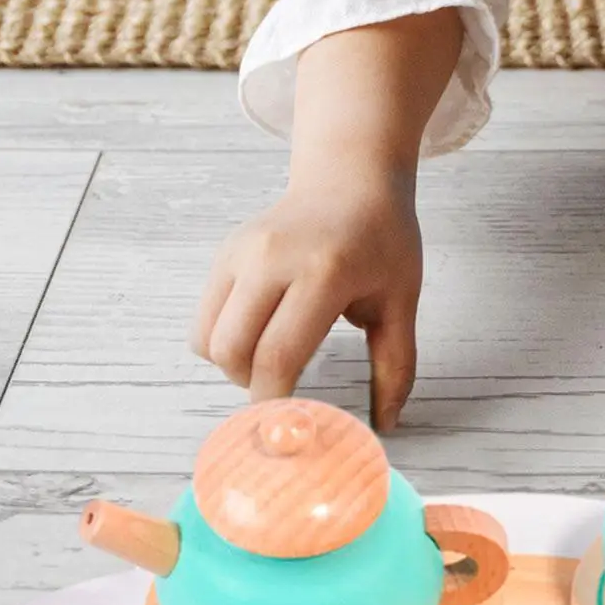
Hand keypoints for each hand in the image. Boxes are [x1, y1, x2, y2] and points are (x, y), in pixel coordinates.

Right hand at [193, 168, 422, 430]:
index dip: (276, 401)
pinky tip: (258, 336)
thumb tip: (387, 424)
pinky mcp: (224, 254)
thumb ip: (396, 365)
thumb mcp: (401, 302)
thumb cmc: (382, 241)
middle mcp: (271, 259)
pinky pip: (203, 319)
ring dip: (233, 367)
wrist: (351, 179)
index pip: (278, 354)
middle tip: (284, 393)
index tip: (290, 425)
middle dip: (252, 388)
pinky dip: (222, 343)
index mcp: (322, 272)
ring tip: (272, 362)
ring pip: (207, 339)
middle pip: (232, 352)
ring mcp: (241, 253)